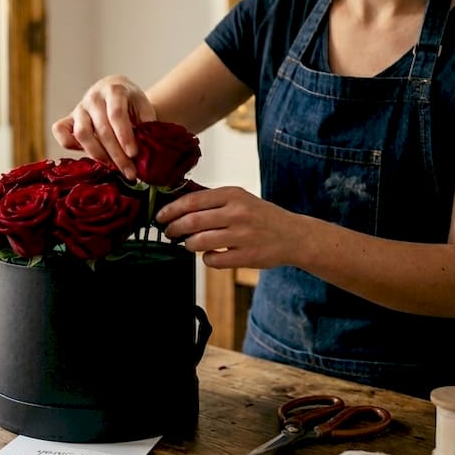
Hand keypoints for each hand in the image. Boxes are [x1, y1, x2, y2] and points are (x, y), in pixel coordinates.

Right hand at [52, 75, 155, 179]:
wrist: (118, 92)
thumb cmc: (132, 104)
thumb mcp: (145, 108)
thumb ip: (147, 124)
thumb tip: (146, 147)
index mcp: (114, 89)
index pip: (116, 114)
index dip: (125, 136)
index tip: (134, 154)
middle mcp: (93, 97)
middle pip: (102, 129)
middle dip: (117, 154)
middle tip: (130, 171)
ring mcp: (79, 108)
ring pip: (82, 133)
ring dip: (98, 154)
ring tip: (114, 167)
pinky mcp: (68, 118)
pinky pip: (61, 132)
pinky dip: (70, 145)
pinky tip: (89, 156)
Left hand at [157, 186, 301, 269]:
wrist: (293, 236)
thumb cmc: (262, 216)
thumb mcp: (241, 198)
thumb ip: (213, 201)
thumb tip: (178, 205)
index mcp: (233, 194)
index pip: (192, 201)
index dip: (171, 210)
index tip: (160, 216)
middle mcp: (237, 213)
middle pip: (191, 222)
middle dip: (173, 229)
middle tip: (168, 233)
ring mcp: (242, 236)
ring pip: (198, 242)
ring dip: (188, 244)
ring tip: (190, 243)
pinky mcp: (246, 257)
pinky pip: (213, 260)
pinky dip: (206, 258)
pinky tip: (211, 254)